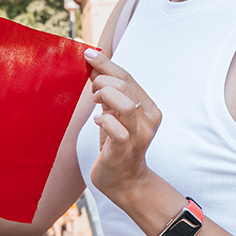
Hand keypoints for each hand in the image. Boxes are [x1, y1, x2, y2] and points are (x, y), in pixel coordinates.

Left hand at [84, 48, 161, 202]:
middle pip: (124, 85)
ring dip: (103, 97)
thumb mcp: (114, 114)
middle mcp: (147, 119)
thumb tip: (95, 66)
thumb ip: (108, 92)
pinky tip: (98, 122)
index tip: (88, 54)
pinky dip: (103, 121)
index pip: (127, 76)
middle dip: (101, 81)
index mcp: (148, 107)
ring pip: (122, 103)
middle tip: (92, 91)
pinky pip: (115, 129)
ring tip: (96, 104)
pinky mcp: (125, 149)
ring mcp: (138, 135)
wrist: (125, 181)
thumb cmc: (117, 144)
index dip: (106, 63)